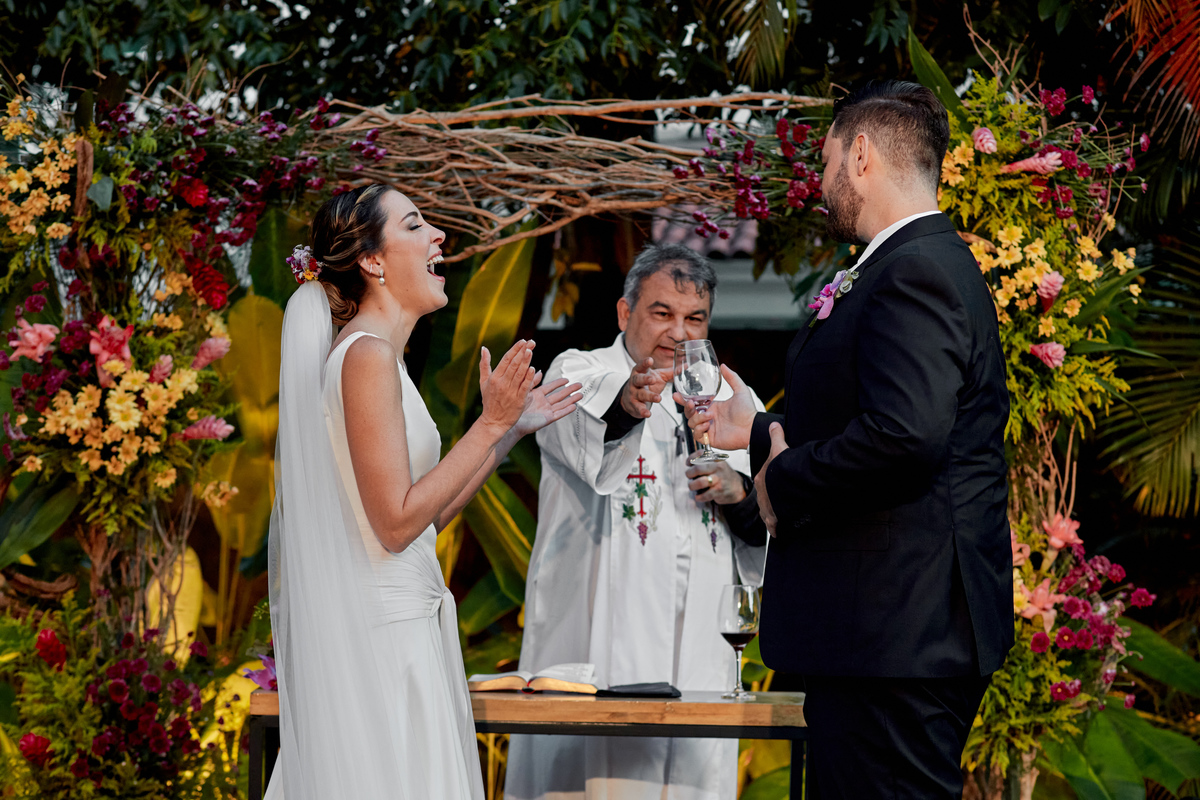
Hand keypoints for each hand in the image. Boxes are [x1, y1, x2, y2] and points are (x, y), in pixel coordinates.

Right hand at [478, 340, 537, 431]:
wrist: (493, 421)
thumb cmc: (489, 401)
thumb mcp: (483, 382)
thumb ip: (484, 365)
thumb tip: (484, 348)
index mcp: (494, 377)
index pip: (506, 359)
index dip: (515, 349)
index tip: (523, 341)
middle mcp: (502, 383)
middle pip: (514, 364)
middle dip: (523, 351)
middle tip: (531, 342)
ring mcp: (510, 391)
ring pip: (519, 373)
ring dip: (526, 361)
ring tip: (532, 350)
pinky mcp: (518, 400)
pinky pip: (524, 387)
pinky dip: (528, 378)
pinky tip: (533, 369)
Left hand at [513, 377, 582, 436]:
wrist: (509, 420)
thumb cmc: (513, 406)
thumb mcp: (524, 390)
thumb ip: (532, 381)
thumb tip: (539, 370)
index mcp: (537, 395)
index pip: (551, 387)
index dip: (559, 383)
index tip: (567, 379)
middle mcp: (543, 402)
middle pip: (560, 395)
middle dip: (570, 390)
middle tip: (580, 385)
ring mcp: (546, 411)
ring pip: (562, 404)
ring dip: (572, 399)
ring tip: (581, 395)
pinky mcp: (547, 418)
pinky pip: (559, 414)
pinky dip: (567, 410)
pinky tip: (574, 406)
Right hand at [621, 358, 671, 418]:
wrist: (630, 398)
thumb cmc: (646, 385)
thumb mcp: (657, 376)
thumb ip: (671, 372)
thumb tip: (686, 365)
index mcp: (640, 373)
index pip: (641, 366)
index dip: (644, 363)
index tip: (650, 360)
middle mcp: (635, 383)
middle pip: (638, 379)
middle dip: (645, 379)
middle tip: (653, 379)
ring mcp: (634, 394)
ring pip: (640, 394)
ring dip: (649, 396)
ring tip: (658, 398)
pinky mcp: (634, 405)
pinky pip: (638, 408)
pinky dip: (642, 411)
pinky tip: (647, 414)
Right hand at [674, 364, 755, 450]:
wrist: (752, 427)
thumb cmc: (748, 411)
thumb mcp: (740, 390)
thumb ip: (732, 377)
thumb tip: (723, 366)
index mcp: (713, 407)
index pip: (694, 403)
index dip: (684, 399)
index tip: (677, 394)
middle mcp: (709, 417)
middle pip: (689, 413)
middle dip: (687, 408)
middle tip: (691, 403)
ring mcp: (709, 428)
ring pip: (692, 423)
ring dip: (698, 418)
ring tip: (709, 415)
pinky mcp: (710, 439)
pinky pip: (697, 435)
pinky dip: (699, 430)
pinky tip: (707, 425)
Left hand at [686, 459, 746, 504]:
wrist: (738, 487)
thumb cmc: (724, 476)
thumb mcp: (718, 464)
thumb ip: (706, 462)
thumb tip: (690, 464)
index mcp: (716, 460)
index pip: (701, 454)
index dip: (691, 458)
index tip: (688, 463)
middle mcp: (718, 468)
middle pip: (698, 468)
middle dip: (689, 473)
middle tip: (689, 476)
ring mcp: (719, 480)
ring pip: (700, 482)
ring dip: (692, 486)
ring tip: (692, 487)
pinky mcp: (719, 491)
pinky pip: (705, 495)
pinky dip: (699, 497)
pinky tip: (698, 496)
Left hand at [754, 422, 787, 536]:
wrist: (788, 479)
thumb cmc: (783, 465)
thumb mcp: (779, 447)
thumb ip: (776, 436)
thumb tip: (774, 424)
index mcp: (762, 478)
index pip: (762, 483)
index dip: (768, 486)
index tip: (773, 490)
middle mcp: (762, 494)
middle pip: (764, 500)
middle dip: (770, 503)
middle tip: (776, 506)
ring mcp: (767, 506)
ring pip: (767, 514)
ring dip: (771, 517)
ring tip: (776, 522)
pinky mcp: (774, 516)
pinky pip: (773, 524)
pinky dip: (776, 528)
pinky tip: (778, 532)